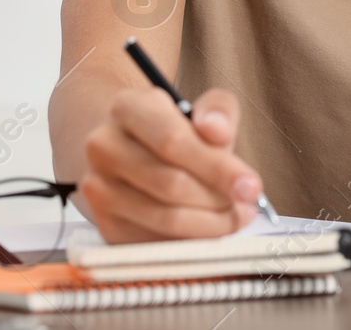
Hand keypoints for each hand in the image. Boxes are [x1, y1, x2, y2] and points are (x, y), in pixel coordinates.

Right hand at [80, 86, 262, 242]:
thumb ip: (219, 111)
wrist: (124, 147)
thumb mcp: (198, 107)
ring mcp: (98, 188)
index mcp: (127, 107)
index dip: (217, 168)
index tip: (252, 186)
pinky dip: (191, 240)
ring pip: (166, 219)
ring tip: (233, 214)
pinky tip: (207, 225)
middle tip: (245, 203)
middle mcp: (103, 146)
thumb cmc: (170, 128)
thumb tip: (217, 131)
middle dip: (219, 200)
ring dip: (211, 224)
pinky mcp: (106, 223)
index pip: (173, 142)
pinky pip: (157, 242)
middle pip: (172, 185)